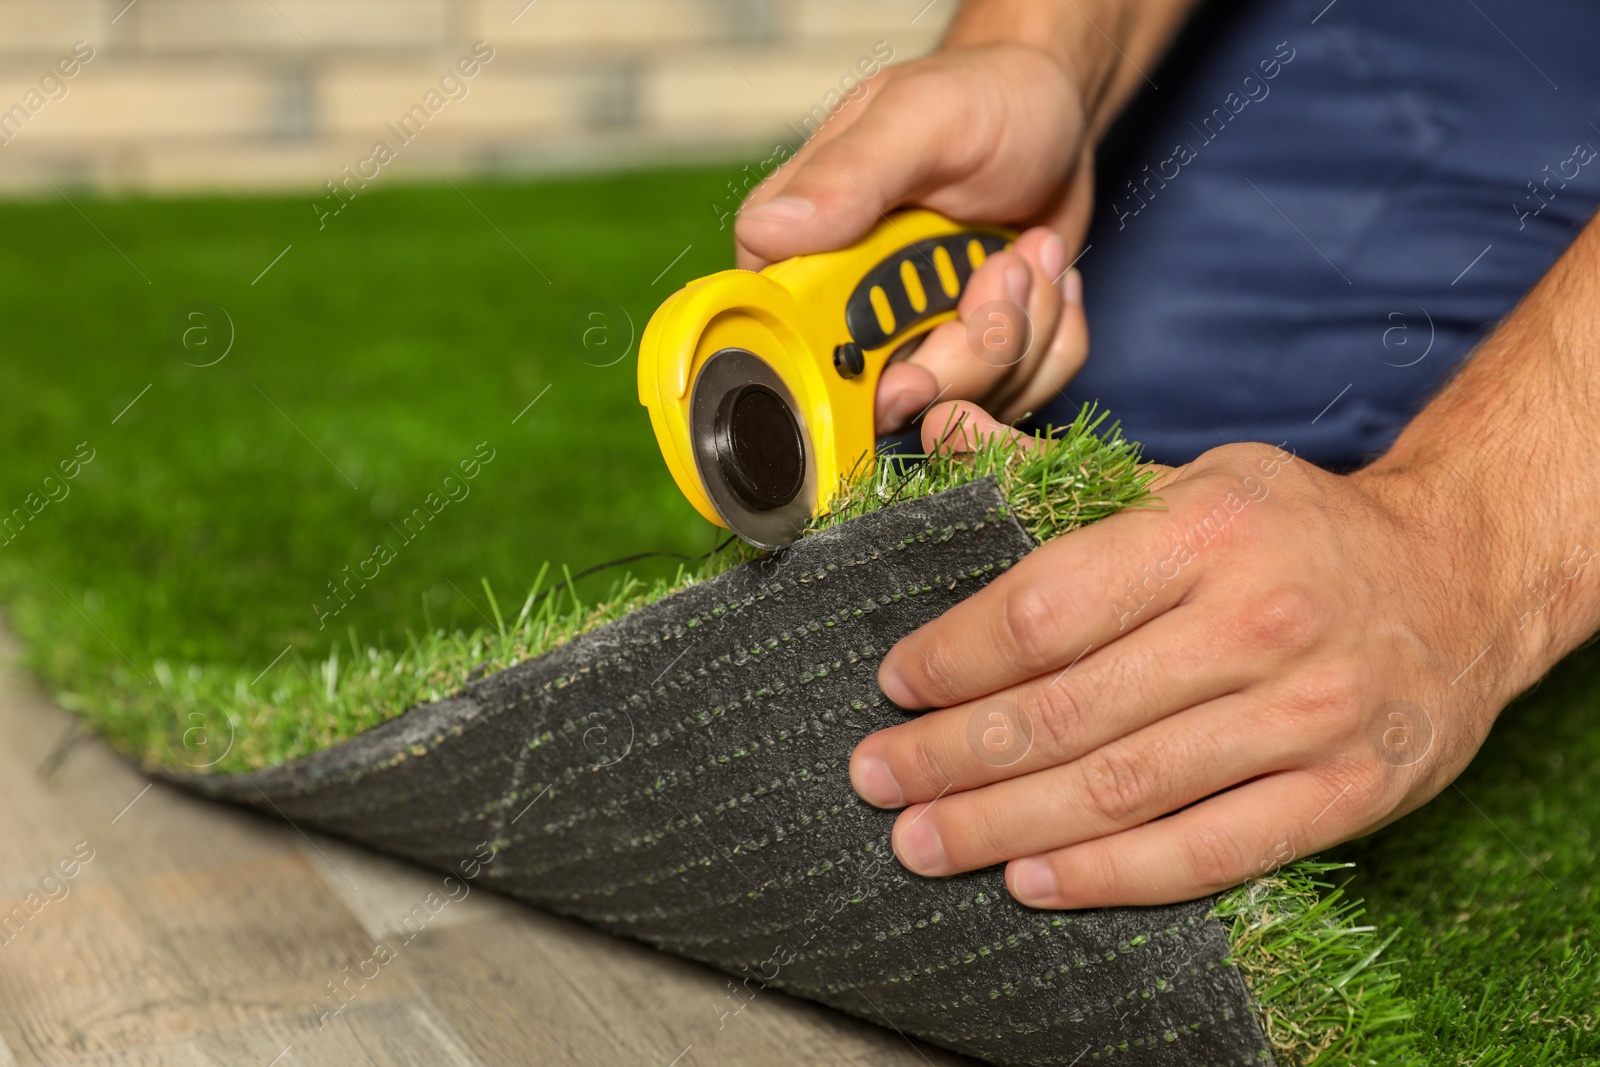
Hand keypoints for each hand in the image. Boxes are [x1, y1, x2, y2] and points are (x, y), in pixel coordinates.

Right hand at [734, 44, 1094, 432]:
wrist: (1055, 116)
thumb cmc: (983, 99)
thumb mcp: (919, 119)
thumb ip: (847, 175)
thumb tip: (769, 231)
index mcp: (804, 256)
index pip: (793, 353)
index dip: (850, 380)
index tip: (908, 371)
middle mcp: (850, 311)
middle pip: (892, 401)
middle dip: (969, 348)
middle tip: (1005, 266)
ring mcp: (916, 344)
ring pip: (966, 401)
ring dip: (1023, 331)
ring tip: (1030, 252)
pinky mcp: (976, 360)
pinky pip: (1022, 394)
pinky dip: (1053, 339)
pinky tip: (1045, 275)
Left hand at [848, 402, 1519, 907]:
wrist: (1462, 578)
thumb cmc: (1297, 529)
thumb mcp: (1190, 478)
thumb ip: (1058, 473)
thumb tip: (937, 430)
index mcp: (1206, 531)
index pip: (1045, 608)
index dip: (953, 656)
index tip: (893, 683)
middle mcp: (1258, 622)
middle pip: (1069, 710)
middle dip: (953, 755)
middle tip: (876, 778)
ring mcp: (1308, 715)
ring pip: (1125, 789)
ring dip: (1005, 826)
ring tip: (923, 840)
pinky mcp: (1345, 792)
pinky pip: (1209, 850)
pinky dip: (1112, 875)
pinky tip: (1033, 881)